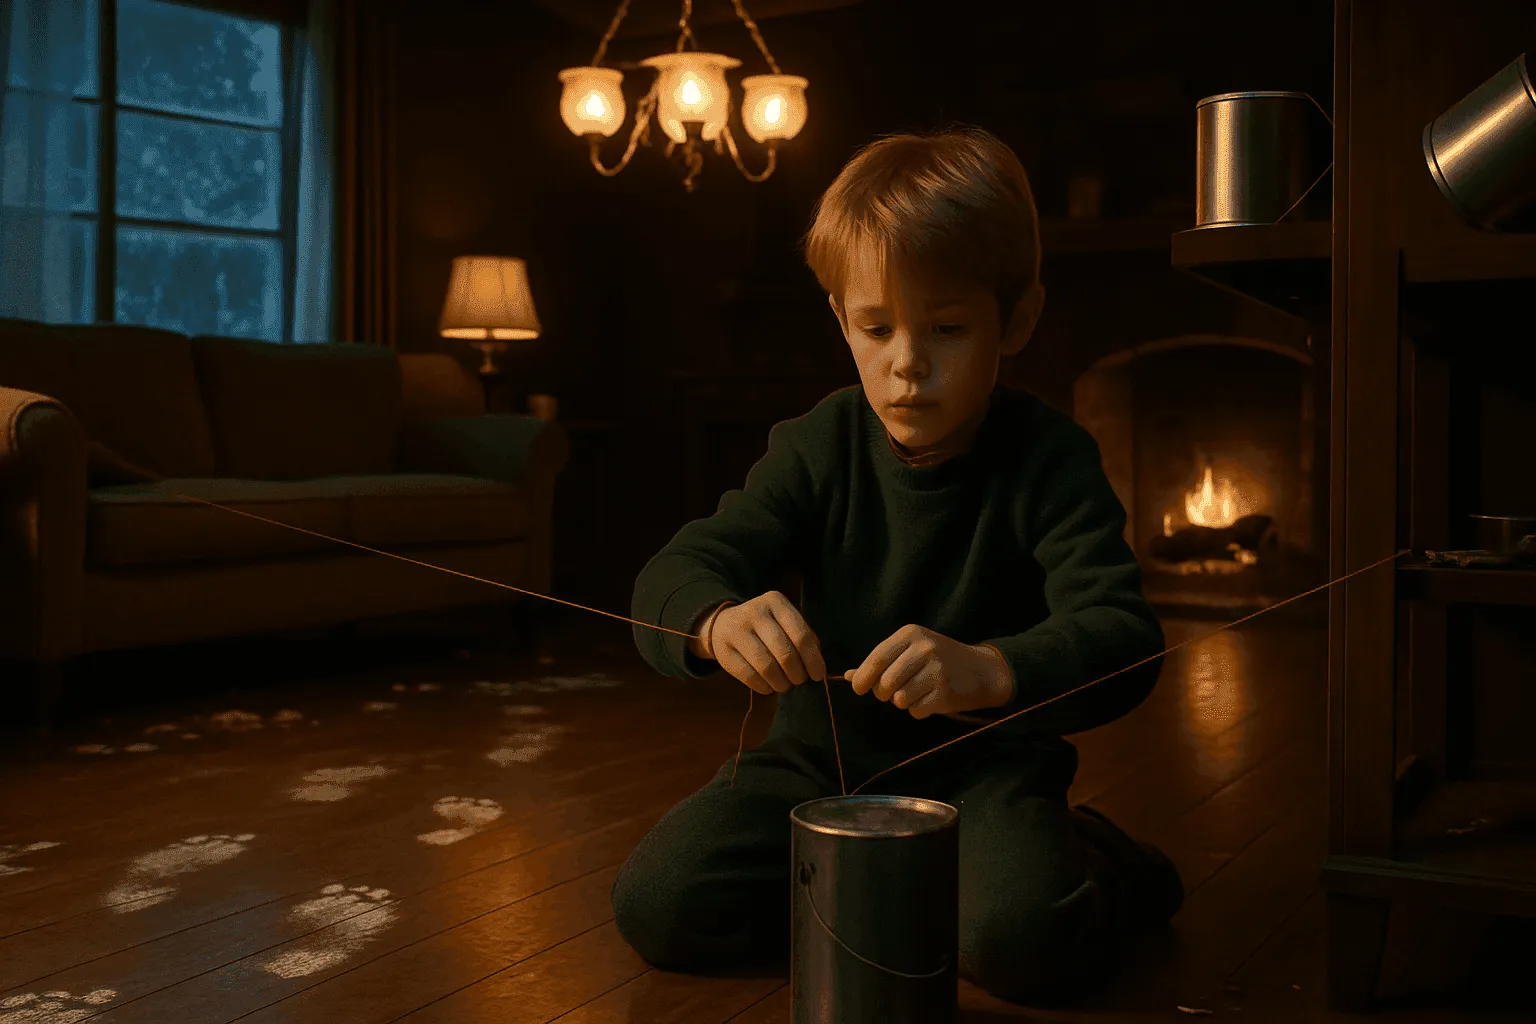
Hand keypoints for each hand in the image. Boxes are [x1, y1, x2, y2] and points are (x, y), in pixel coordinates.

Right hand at [695, 592, 827, 695]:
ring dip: (781, 683)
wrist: (723, 625)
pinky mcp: (724, 651)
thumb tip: (817, 667)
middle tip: (799, 681)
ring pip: (767, 667)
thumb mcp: (784, 622)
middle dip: (797, 674)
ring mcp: (737, 630)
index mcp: (776, 602)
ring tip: (784, 686)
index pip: (801, 635)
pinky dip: (764, 687)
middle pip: (784, 652)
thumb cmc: (765, 627)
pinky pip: (749, 676)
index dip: (812, 659)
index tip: (817, 675)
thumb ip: (803, 638)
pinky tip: (768, 686)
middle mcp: (755, 612)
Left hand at [847, 625, 1013, 718]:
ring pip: (899, 699)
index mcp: (911, 634)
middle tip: (891, 693)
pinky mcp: (946, 692)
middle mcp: (924, 648)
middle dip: (882, 694)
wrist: (981, 670)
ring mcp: (937, 670)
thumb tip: (847, 676)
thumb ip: (880, 662)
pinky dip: (918, 711)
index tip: (858, 688)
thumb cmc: (938, 660)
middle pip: (885, 682)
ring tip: (914, 694)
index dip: (863, 677)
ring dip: (902, 702)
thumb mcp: (910, 651)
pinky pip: (916, 711)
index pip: (877, 658)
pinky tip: (929, 700)